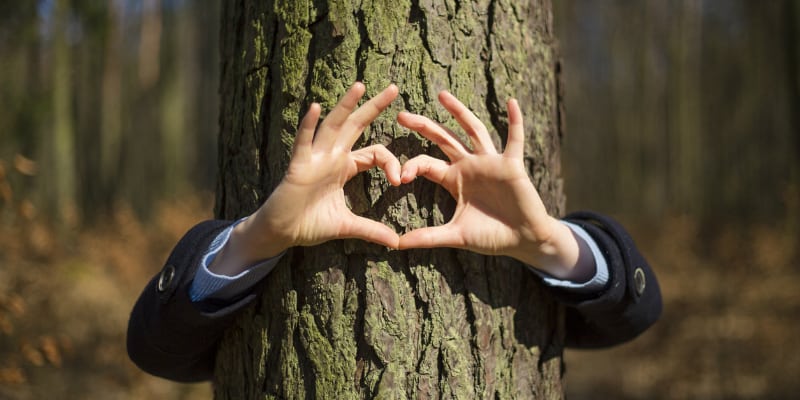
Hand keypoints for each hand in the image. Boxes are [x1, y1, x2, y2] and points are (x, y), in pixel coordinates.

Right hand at [210, 83, 400, 274]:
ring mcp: (315, 158)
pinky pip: (303, 142)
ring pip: (332, 126)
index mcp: (345, 167)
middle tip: (394, 87)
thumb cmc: (310, 224)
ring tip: (360, 86)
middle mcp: (332, 156)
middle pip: (356, 125)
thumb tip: (396, 243)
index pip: (375, 153)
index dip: (391, 162)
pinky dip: (308, 125)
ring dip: (346, 106)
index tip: (400, 181)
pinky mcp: (298, 166)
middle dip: (374, 106)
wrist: (283, 233)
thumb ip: (371, 230)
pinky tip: (315, 108)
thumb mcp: (347, 226)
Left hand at [396, 91, 591, 279]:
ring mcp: (490, 162)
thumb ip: (427, 237)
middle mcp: (470, 165)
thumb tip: (397, 245)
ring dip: (459, 112)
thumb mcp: (455, 235)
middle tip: (401, 115)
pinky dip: (515, 121)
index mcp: (454, 179)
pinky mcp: (511, 165)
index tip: (400, 177)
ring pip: (473, 130)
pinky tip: (511, 102)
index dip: (412, 166)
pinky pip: (515, 139)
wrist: (522, 240)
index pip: (426, 163)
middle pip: (443, 139)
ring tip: (442, 95)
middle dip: (424, 126)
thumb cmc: (490, 236)